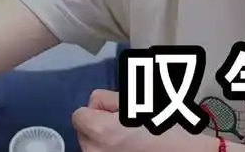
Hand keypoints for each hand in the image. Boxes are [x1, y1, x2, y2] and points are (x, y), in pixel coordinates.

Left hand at [72, 89, 190, 151]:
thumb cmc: (165, 124)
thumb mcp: (139, 101)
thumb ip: (112, 99)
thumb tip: (98, 102)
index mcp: (101, 131)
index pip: (79, 115)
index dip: (98, 108)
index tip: (115, 110)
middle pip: (84, 133)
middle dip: (99, 125)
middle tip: (126, 122)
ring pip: (93, 148)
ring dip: (105, 141)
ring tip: (131, 137)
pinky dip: (113, 151)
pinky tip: (133, 148)